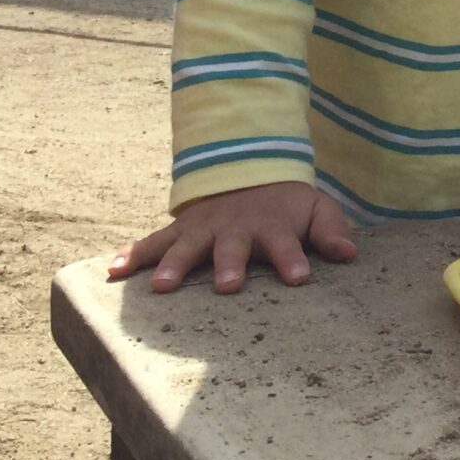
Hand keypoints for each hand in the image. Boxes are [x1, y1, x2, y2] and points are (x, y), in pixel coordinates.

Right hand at [108, 181, 356, 293]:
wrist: (248, 172)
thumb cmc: (286, 205)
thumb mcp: (315, 209)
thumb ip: (330, 230)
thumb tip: (349, 253)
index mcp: (272, 226)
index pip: (286, 244)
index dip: (293, 260)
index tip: (299, 277)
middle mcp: (234, 229)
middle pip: (232, 248)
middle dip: (228, 265)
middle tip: (226, 286)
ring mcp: (203, 230)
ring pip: (186, 247)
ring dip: (174, 265)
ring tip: (161, 287)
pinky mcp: (179, 232)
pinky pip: (152, 243)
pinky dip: (130, 255)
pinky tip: (111, 270)